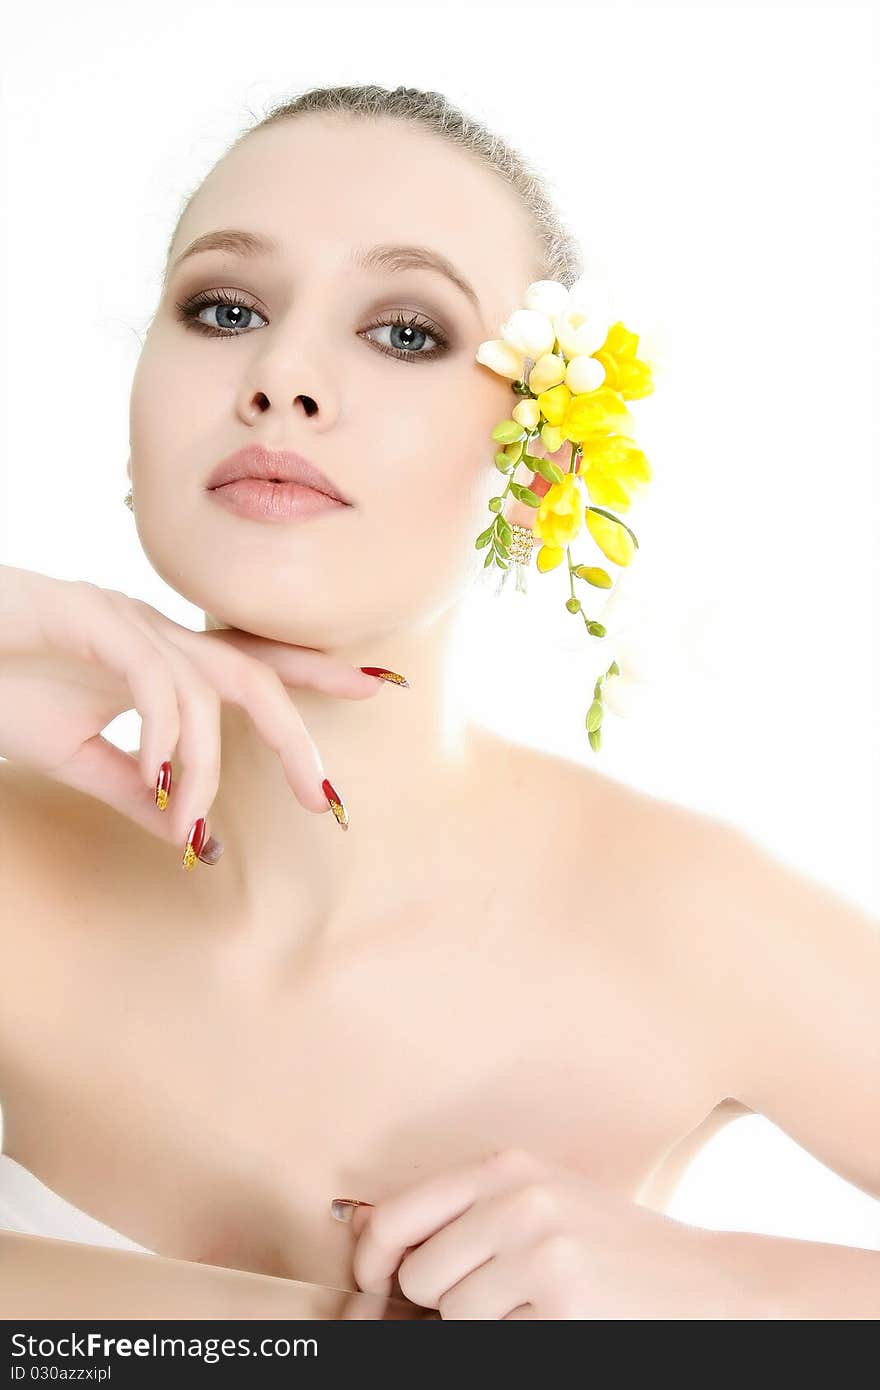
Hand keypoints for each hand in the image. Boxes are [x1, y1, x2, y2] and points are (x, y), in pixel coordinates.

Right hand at [0, 564, 390, 860]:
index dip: (316, 671)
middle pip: (251, 673)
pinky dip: (165, 730)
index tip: (378, 686)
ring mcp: (121, 618)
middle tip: (324, 798)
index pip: (252, 664)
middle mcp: (152, 631)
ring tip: (189, 820)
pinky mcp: (86, 614)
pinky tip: (157, 775)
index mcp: (158, 658)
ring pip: (202, 689)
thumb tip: (191, 837)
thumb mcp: (78, 758)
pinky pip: (152, 676)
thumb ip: (137, 791)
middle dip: (296, 734)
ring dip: (203, 767)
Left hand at [341, 1147, 751, 1318]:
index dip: (370, 1257)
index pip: (399, 1213)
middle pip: (421, 1275)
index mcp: (509, 1168)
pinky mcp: (562, 1303)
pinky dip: (520, 1341)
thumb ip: (473, 1212)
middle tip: (497, 1299)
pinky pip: (496, 1341)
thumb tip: (378, 1244)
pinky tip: (560, 1321)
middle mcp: (520, 1199)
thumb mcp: (545, 1203)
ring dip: (485, 1327)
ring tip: (535, 1309)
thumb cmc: (617, 1250)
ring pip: (456, 1315)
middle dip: (444, 1301)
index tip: (371, 1284)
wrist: (710, 1282)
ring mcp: (542, 1250)